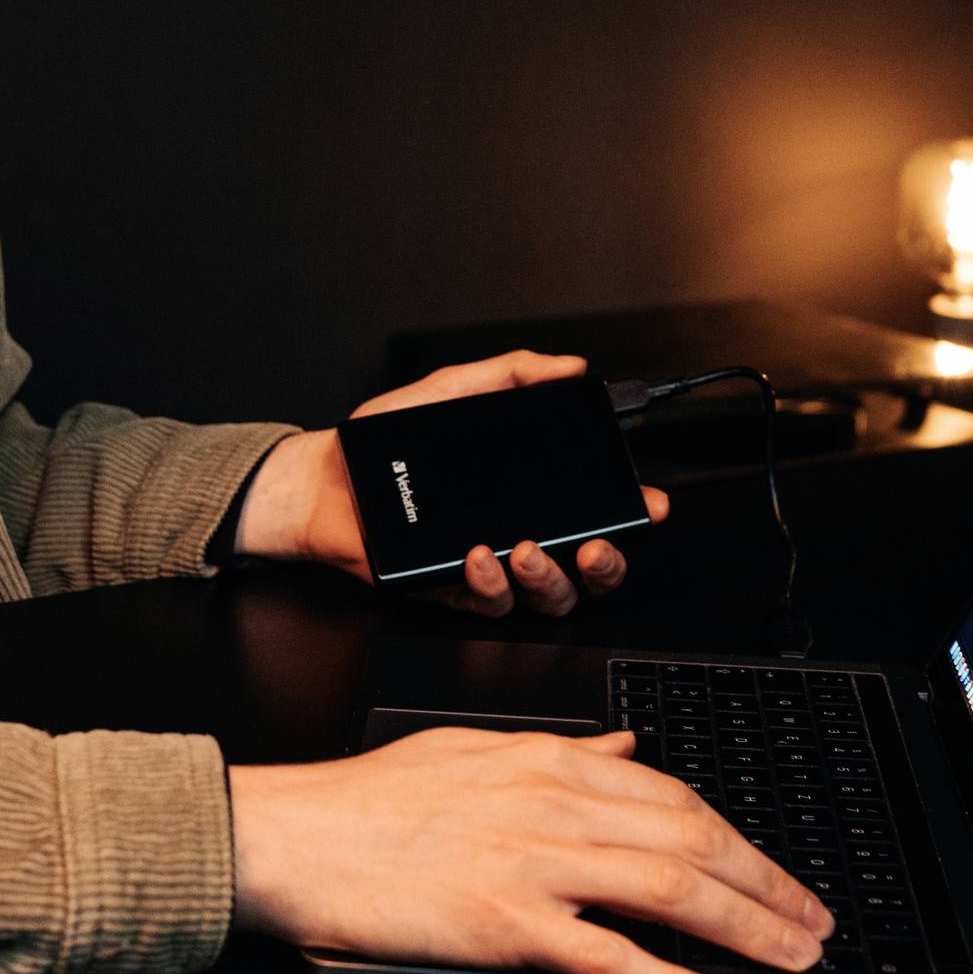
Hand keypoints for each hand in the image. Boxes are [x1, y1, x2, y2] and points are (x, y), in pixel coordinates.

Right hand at [229, 725, 831, 973]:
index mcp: (544, 758)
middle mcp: (548, 802)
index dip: (739, 835)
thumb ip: (560, 750)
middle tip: (814, 920)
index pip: (671, 791)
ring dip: (746, 928)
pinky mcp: (503, 922)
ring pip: (669, 888)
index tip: (775, 869)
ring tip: (791, 958)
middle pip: (691, 838)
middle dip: (767, 883)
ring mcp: (529, 861)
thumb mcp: (472, 748)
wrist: (292, 837)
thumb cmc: (367, 803)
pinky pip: (607, 954)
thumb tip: (629, 747)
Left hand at [236, 350, 670, 615]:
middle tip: (595, 546)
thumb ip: (514, 374)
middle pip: (587, 570)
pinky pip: (490, 606)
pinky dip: (492, 585)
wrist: (325, 478)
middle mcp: (518, 534)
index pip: (596, 510)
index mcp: (529, 492)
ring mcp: (490, 569)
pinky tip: (479, 557)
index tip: (647, 504)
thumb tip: (569, 367)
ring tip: (525, 547)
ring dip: (547, 576)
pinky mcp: (453, 593)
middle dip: (606, 564)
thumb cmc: (386, 441)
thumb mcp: (456, 392)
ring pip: (547, 598)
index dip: (630, 515)